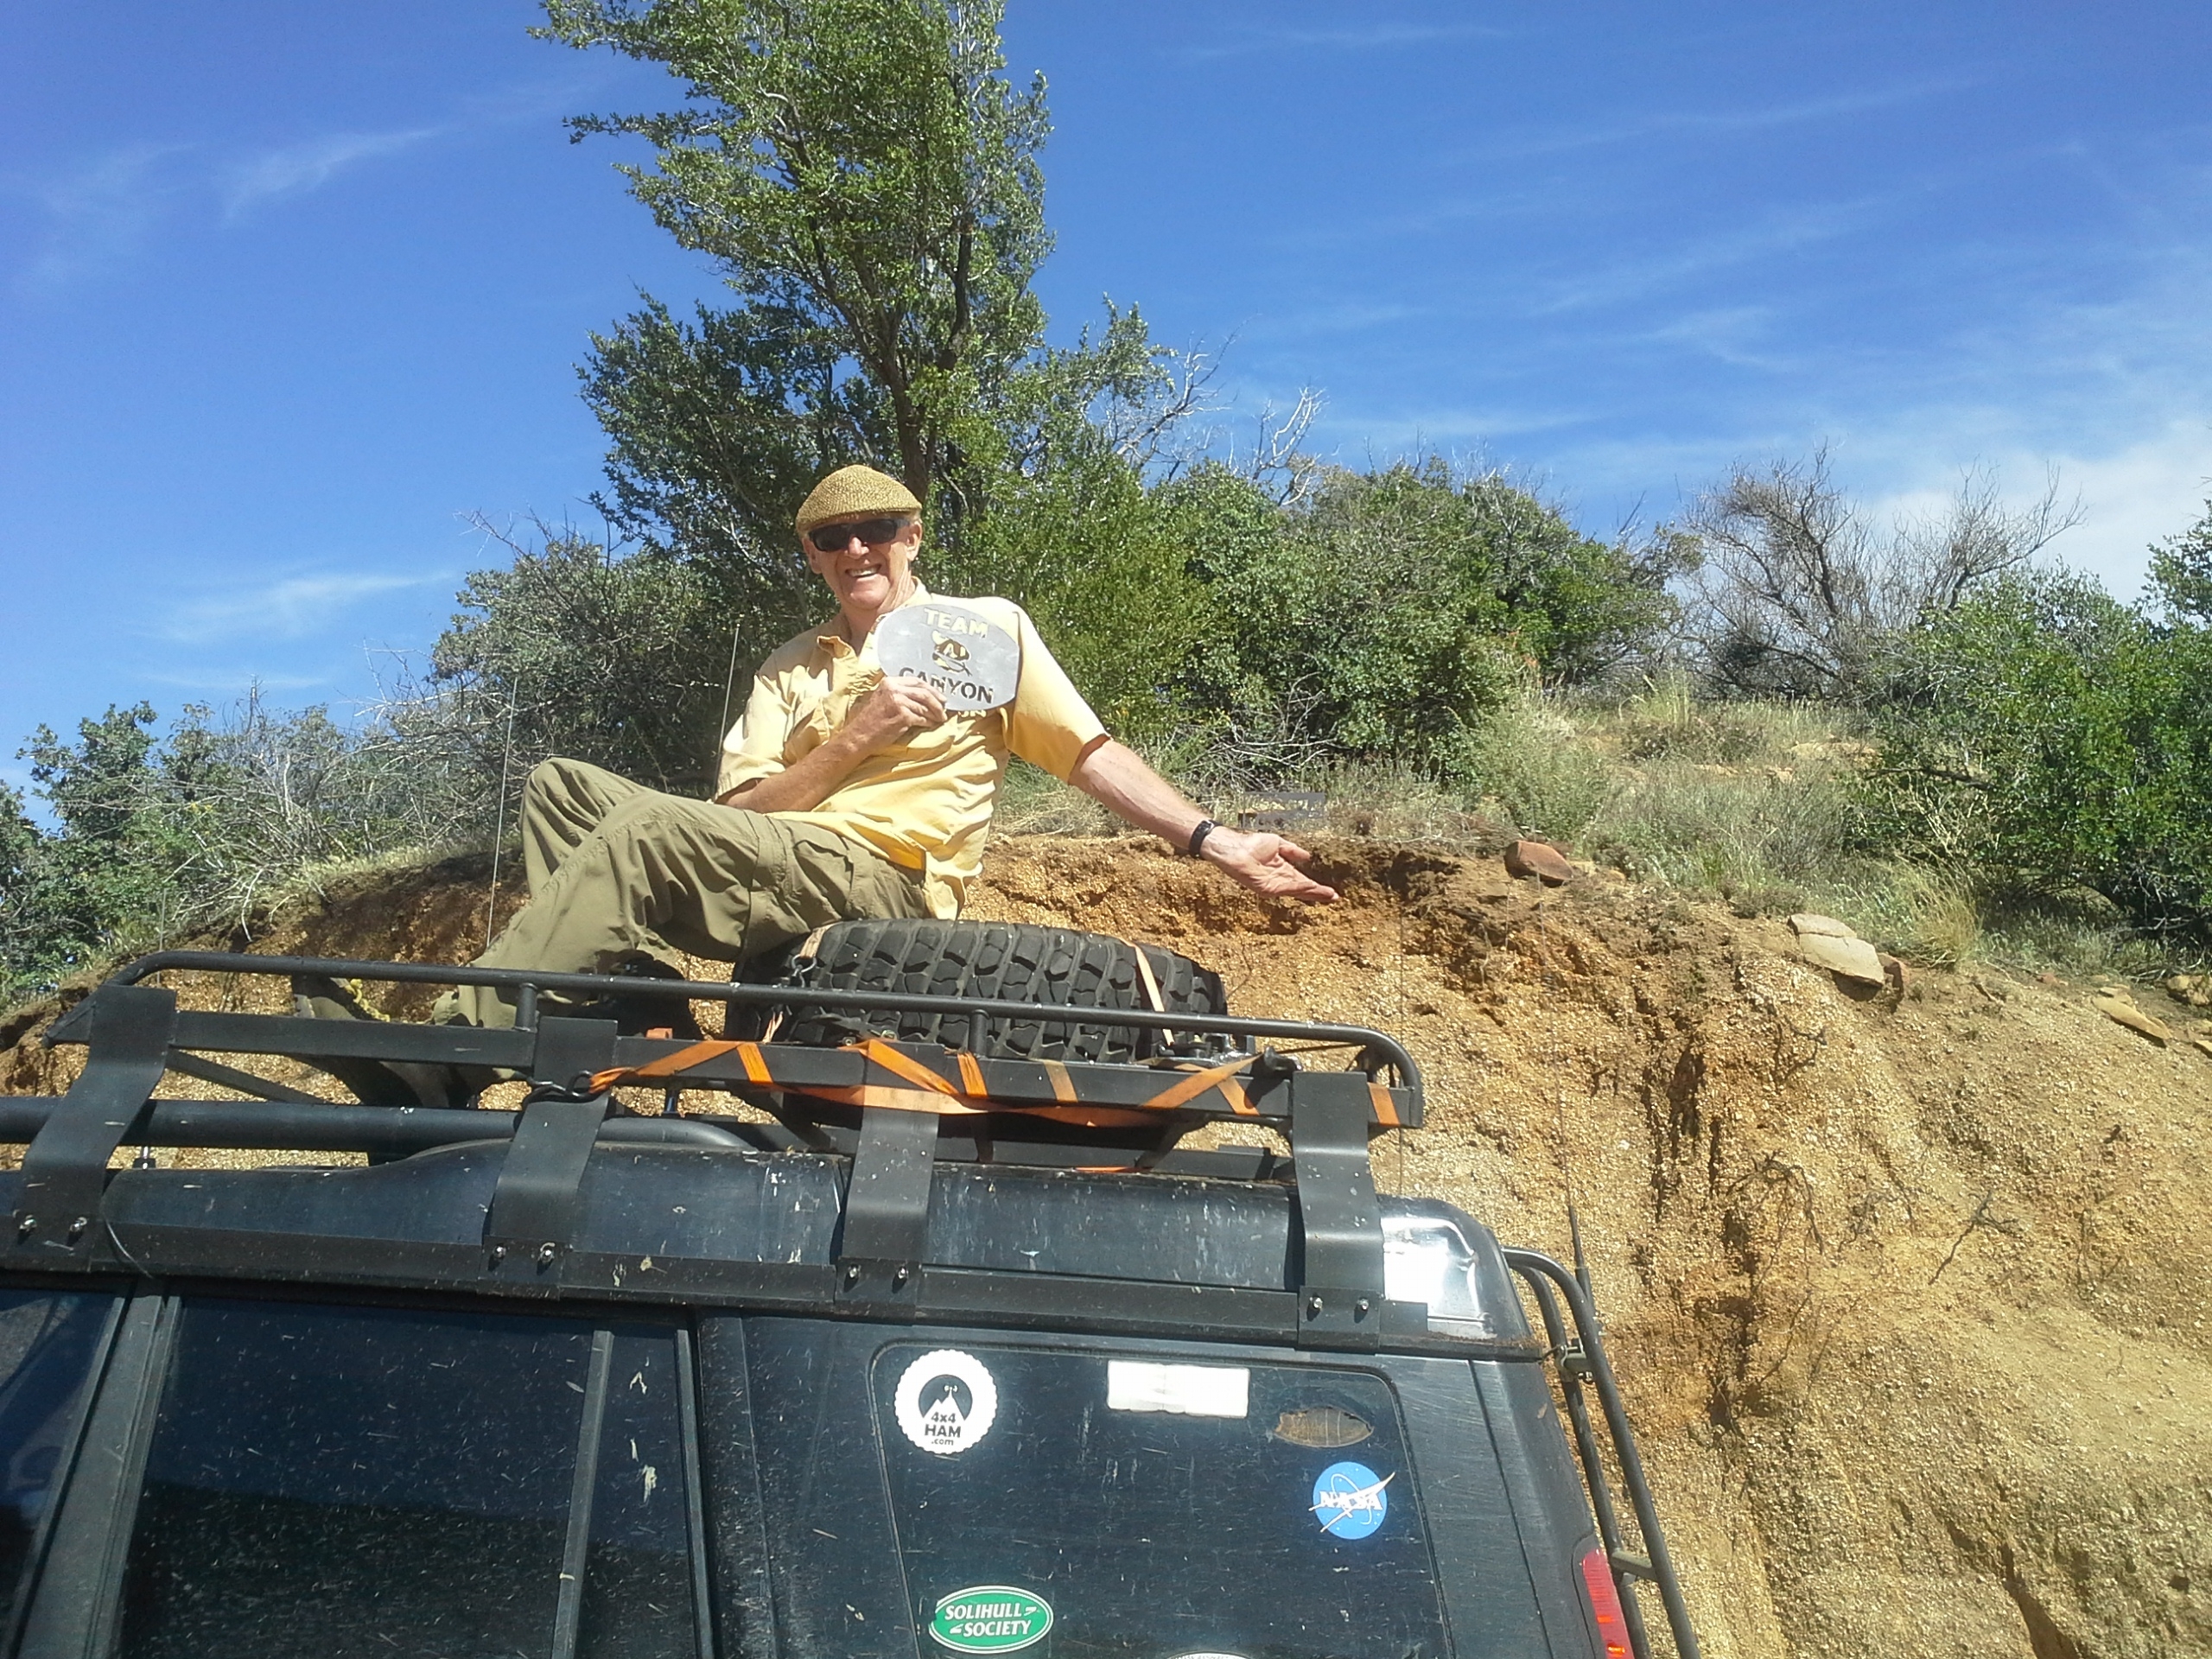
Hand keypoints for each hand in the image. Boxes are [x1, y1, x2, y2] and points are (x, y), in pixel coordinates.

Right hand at [844, 674, 946, 750]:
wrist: (861, 735)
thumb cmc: (872, 720)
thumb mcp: (883, 698)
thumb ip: (900, 693)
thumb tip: (924, 696)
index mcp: (889, 682)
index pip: (916, 681)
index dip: (931, 688)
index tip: (940, 696)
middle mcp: (893, 689)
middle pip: (924, 692)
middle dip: (937, 701)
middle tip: (945, 708)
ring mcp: (898, 702)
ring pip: (925, 706)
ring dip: (935, 714)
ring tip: (940, 719)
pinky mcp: (902, 716)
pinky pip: (921, 719)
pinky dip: (928, 722)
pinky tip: (931, 724)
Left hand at [1200, 828, 1337, 903]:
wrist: (1234, 846)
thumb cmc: (1251, 844)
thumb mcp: (1278, 845)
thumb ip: (1293, 851)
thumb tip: (1308, 857)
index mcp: (1283, 871)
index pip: (1303, 881)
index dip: (1317, 886)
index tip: (1332, 891)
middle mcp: (1279, 881)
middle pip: (1303, 890)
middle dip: (1318, 894)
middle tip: (1335, 898)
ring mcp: (1272, 886)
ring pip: (1296, 891)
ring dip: (1312, 893)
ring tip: (1328, 894)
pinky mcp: (1265, 887)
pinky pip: (1285, 887)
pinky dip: (1298, 887)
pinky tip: (1310, 886)